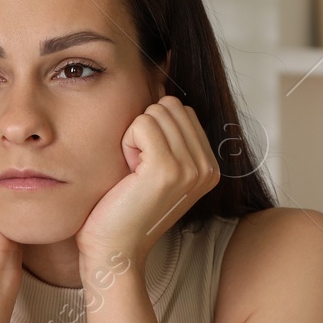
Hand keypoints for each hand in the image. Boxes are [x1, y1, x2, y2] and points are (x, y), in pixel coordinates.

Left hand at [76, 95, 220, 266]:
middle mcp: (208, 167)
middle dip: (143, 130)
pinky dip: (126, 144)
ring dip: (133, 138)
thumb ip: (164, 129)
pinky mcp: (168, 170)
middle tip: (135, 171)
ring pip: (155, 112)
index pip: (179, 109)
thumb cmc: (122, 208)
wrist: (113, 250)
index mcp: (209, 166)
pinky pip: (141, 124)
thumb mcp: (151, 165)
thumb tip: (159, 72)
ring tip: (132, 174)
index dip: (151, 130)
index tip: (144, 169)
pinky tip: (127, 175)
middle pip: (169, 106)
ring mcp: (192, 169)